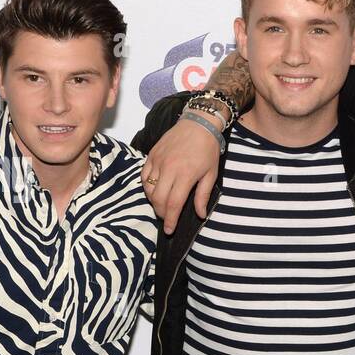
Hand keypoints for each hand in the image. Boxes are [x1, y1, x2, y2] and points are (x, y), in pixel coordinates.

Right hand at [142, 113, 219, 233]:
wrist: (198, 123)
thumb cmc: (208, 149)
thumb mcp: (211, 174)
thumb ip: (203, 196)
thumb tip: (200, 215)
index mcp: (186, 175)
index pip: (173, 204)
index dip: (170, 220)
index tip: (169, 230)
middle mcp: (169, 169)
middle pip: (158, 199)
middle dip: (161, 213)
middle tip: (167, 217)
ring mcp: (158, 161)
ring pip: (149, 189)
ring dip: (154, 201)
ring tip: (162, 204)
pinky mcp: (151, 155)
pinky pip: (144, 176)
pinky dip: (147, 187)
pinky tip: (154, 190)